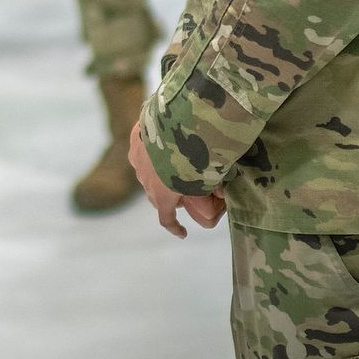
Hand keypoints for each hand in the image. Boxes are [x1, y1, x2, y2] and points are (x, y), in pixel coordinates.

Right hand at [129, 119, 226, 238]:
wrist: (175, 125)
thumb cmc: (193, 158)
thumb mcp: (209, 178)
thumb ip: (212, 187)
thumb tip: (222, 193)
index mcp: (162, 194)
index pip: (166, 218)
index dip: (174, 227)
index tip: (183, 233)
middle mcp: (145, 179)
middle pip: (154, 193)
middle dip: (166, 195)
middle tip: (181, 191)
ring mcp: (138, 157)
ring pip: (147, 169)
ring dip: (158, 170)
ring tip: (171, 162)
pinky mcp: (136, 137)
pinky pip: (143, 147)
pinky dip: (152, 148)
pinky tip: (162, 140)